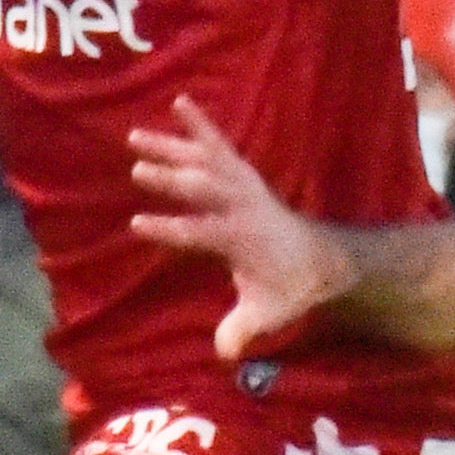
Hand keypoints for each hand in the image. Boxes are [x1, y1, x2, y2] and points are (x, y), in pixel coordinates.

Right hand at [131, 97, 351, 359]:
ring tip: (135, 136)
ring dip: (170, 147)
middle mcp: (241, 206)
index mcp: (241, 238)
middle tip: (137, 170)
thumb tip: (224, 354)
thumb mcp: (267, 313)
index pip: (200, 232)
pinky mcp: (243, 174)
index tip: (138, 224)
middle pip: (202, 188)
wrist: (320, 259)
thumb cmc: (288, 289)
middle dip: (172, 179)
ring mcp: (243, 186)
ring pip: (204, 160)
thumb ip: (242, 330)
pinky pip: (219, 144)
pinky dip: (200, 123)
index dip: (170, 229)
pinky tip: (180, 101)